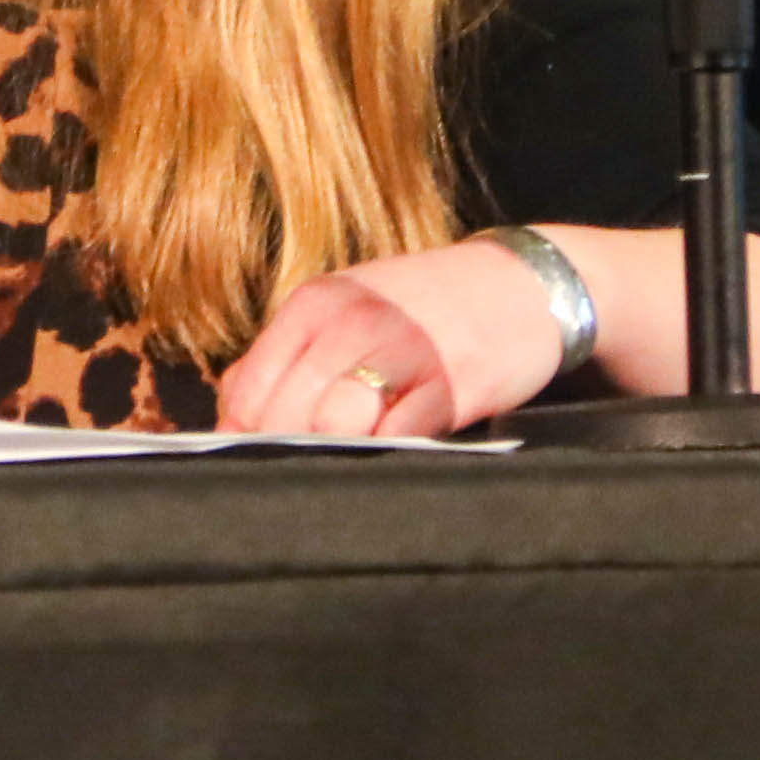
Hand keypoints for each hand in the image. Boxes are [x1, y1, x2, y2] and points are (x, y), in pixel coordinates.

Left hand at [217, 234, 569, 437]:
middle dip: (290, 453)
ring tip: (348, 463)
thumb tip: (235, 416)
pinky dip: (389, 455)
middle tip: (301, 476)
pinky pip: (400, 437)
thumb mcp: (350, 309)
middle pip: (287, 415)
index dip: (244, 437)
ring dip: (336, 455)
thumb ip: (295, 356)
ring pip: (337, 426)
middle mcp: (351, 321)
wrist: (524, 283)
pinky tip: (392, 455)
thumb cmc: (426, 307)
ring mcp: (403, 350)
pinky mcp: (453, 383)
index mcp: (316, 303)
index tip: (254, 462)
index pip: (250, 388)